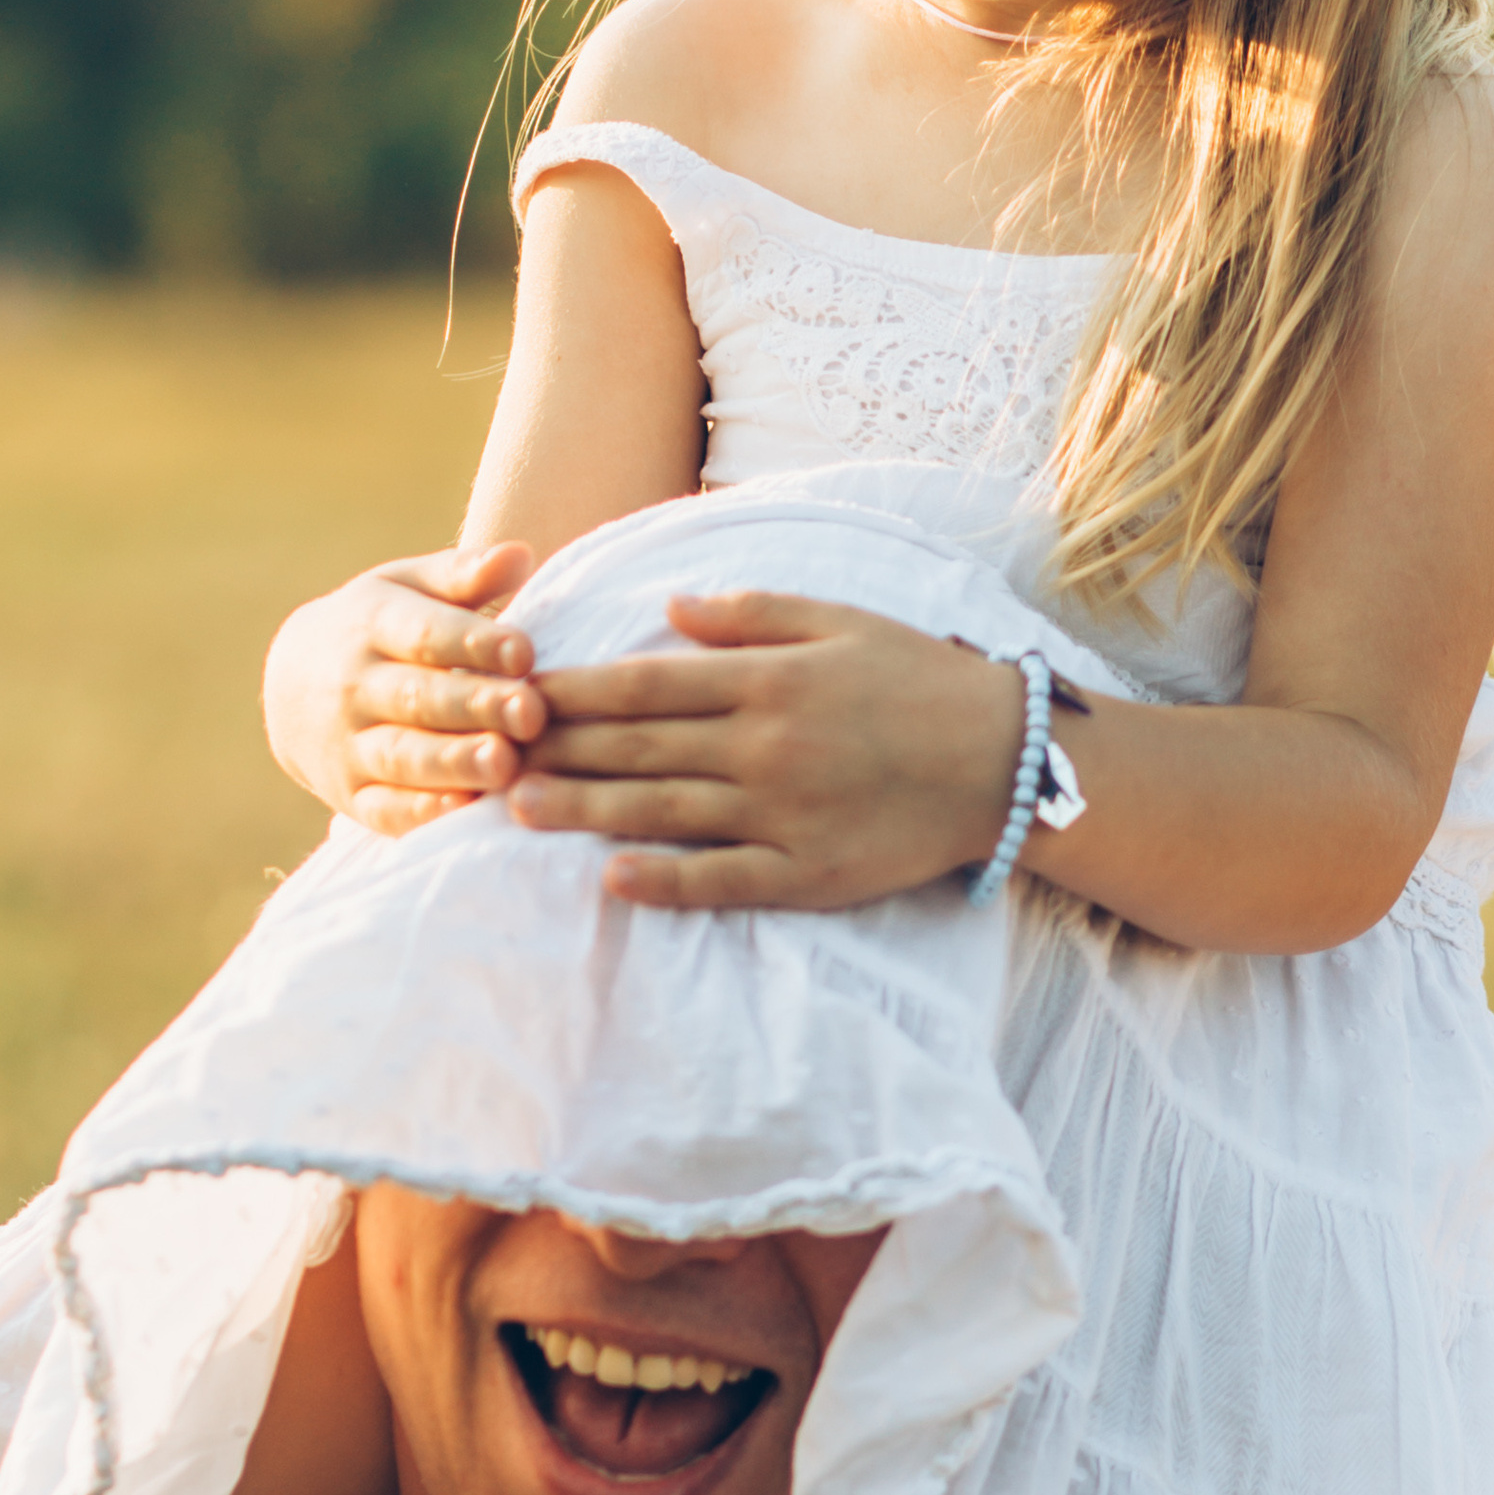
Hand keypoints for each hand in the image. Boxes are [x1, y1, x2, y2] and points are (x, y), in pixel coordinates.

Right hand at [262, 542, 546, 835]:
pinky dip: (422, 814)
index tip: (525, 650)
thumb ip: (464, 575)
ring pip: (403, 756)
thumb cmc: (379, 626)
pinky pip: (385, 809)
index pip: (425, 633)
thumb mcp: (408, 587)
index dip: (474, 642)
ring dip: (454, 763)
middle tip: (532, 712)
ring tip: (505, 763)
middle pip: (418, 697)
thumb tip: (520, 554)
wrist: (289, 684)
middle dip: (475, 706)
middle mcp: (354, 686)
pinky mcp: (350, 797)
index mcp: (372, 624)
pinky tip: (464, 810)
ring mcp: (347, 745)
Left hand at [509, 594, 1026, 912]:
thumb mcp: (839, 619)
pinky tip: (611, 880)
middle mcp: (763, 746)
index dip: (573, 690)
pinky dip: (664, 883)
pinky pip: (721, 882)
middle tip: (489, 752)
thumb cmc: (921, 677)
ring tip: (519, 810)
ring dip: (584, 812)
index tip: (518, 691)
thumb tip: (665, 611)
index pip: (644, 683)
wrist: (1005, 759)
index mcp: (767, 680)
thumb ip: (749, 614)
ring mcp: (782, 815)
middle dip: (557, 749)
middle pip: (637, 748)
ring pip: (661, 813)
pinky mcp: (808, 874)